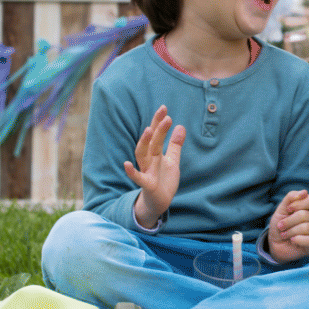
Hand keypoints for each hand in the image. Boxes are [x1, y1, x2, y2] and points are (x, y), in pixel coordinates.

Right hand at [126, 105, 184, 228]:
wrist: (161, 201)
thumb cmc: (164, 179)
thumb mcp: (172, 160)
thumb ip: (175, 145)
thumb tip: (180, 126)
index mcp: (155, 153)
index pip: (156, 135)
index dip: (159, 122)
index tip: (164, 108)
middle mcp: (149, 159)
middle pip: (151, 141)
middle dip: (156, 128)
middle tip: (165, 114)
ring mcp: (146, 170)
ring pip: (142, 154)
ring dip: (144, 142)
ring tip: (149, 130)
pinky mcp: (147, 184)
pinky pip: (137, 177)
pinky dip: (132, 171)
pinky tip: (127, 164)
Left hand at [268, 190, 308, 263]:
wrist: (276, 245)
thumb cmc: (281, 226)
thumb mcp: (281, 210)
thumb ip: (291, 198)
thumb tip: (304, 192)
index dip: (298, 204)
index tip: (288, 209)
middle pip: (306, 215)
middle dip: (289, 221)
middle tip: (281, 226)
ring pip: (307, 227)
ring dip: (291, 231)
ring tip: (284, 235)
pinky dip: (299, 240)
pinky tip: (293, 240)